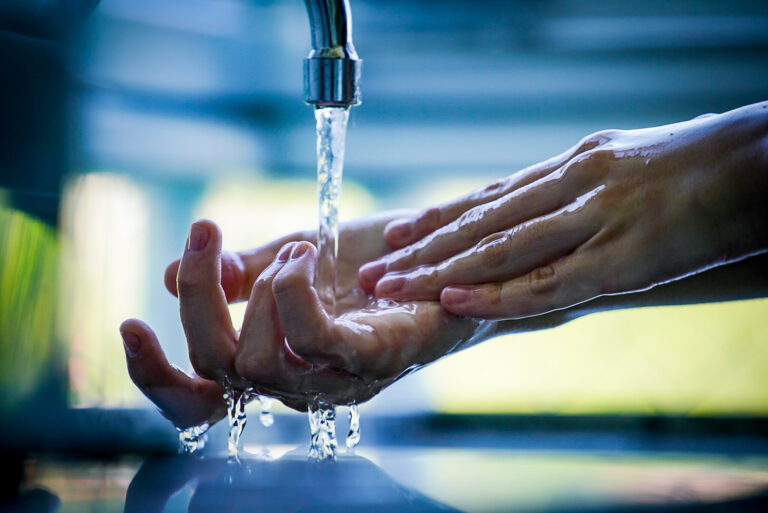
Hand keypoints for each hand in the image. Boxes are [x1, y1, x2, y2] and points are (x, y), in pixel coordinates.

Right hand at [120, 212, 487, 420]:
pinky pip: (312, 339)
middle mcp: (300, 383)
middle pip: (217, 369)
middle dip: (199, 298)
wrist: (454, 258)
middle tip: (207, 234)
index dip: (155, 374)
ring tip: (297, 248)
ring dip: (262, 288)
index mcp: (277, 361)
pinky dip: (295, 291)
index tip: (129, 322)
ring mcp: (336, 379)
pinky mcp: (372, 362)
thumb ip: (241, 272)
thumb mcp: (295, 258)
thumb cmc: (380, 265)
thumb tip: (167, 274)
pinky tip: (307, 258)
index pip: (200, 397)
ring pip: (256, 361)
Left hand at [358, 102, 767, 319]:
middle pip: (482, 220)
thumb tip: (550, 203)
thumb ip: (583, 187)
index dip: (440, 217)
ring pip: (501, 248)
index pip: (491, 196)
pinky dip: (499, 293)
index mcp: (573, 165)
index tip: (399, 233)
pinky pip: (549, 280)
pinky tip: (457, 300)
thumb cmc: (702, 166)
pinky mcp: (624, 255)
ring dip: (442, 269)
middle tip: (375, 269)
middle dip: (423, 248)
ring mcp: (595, 218)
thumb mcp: (627, 165)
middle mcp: (572, 184)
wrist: (762, 160)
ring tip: (394, 287)